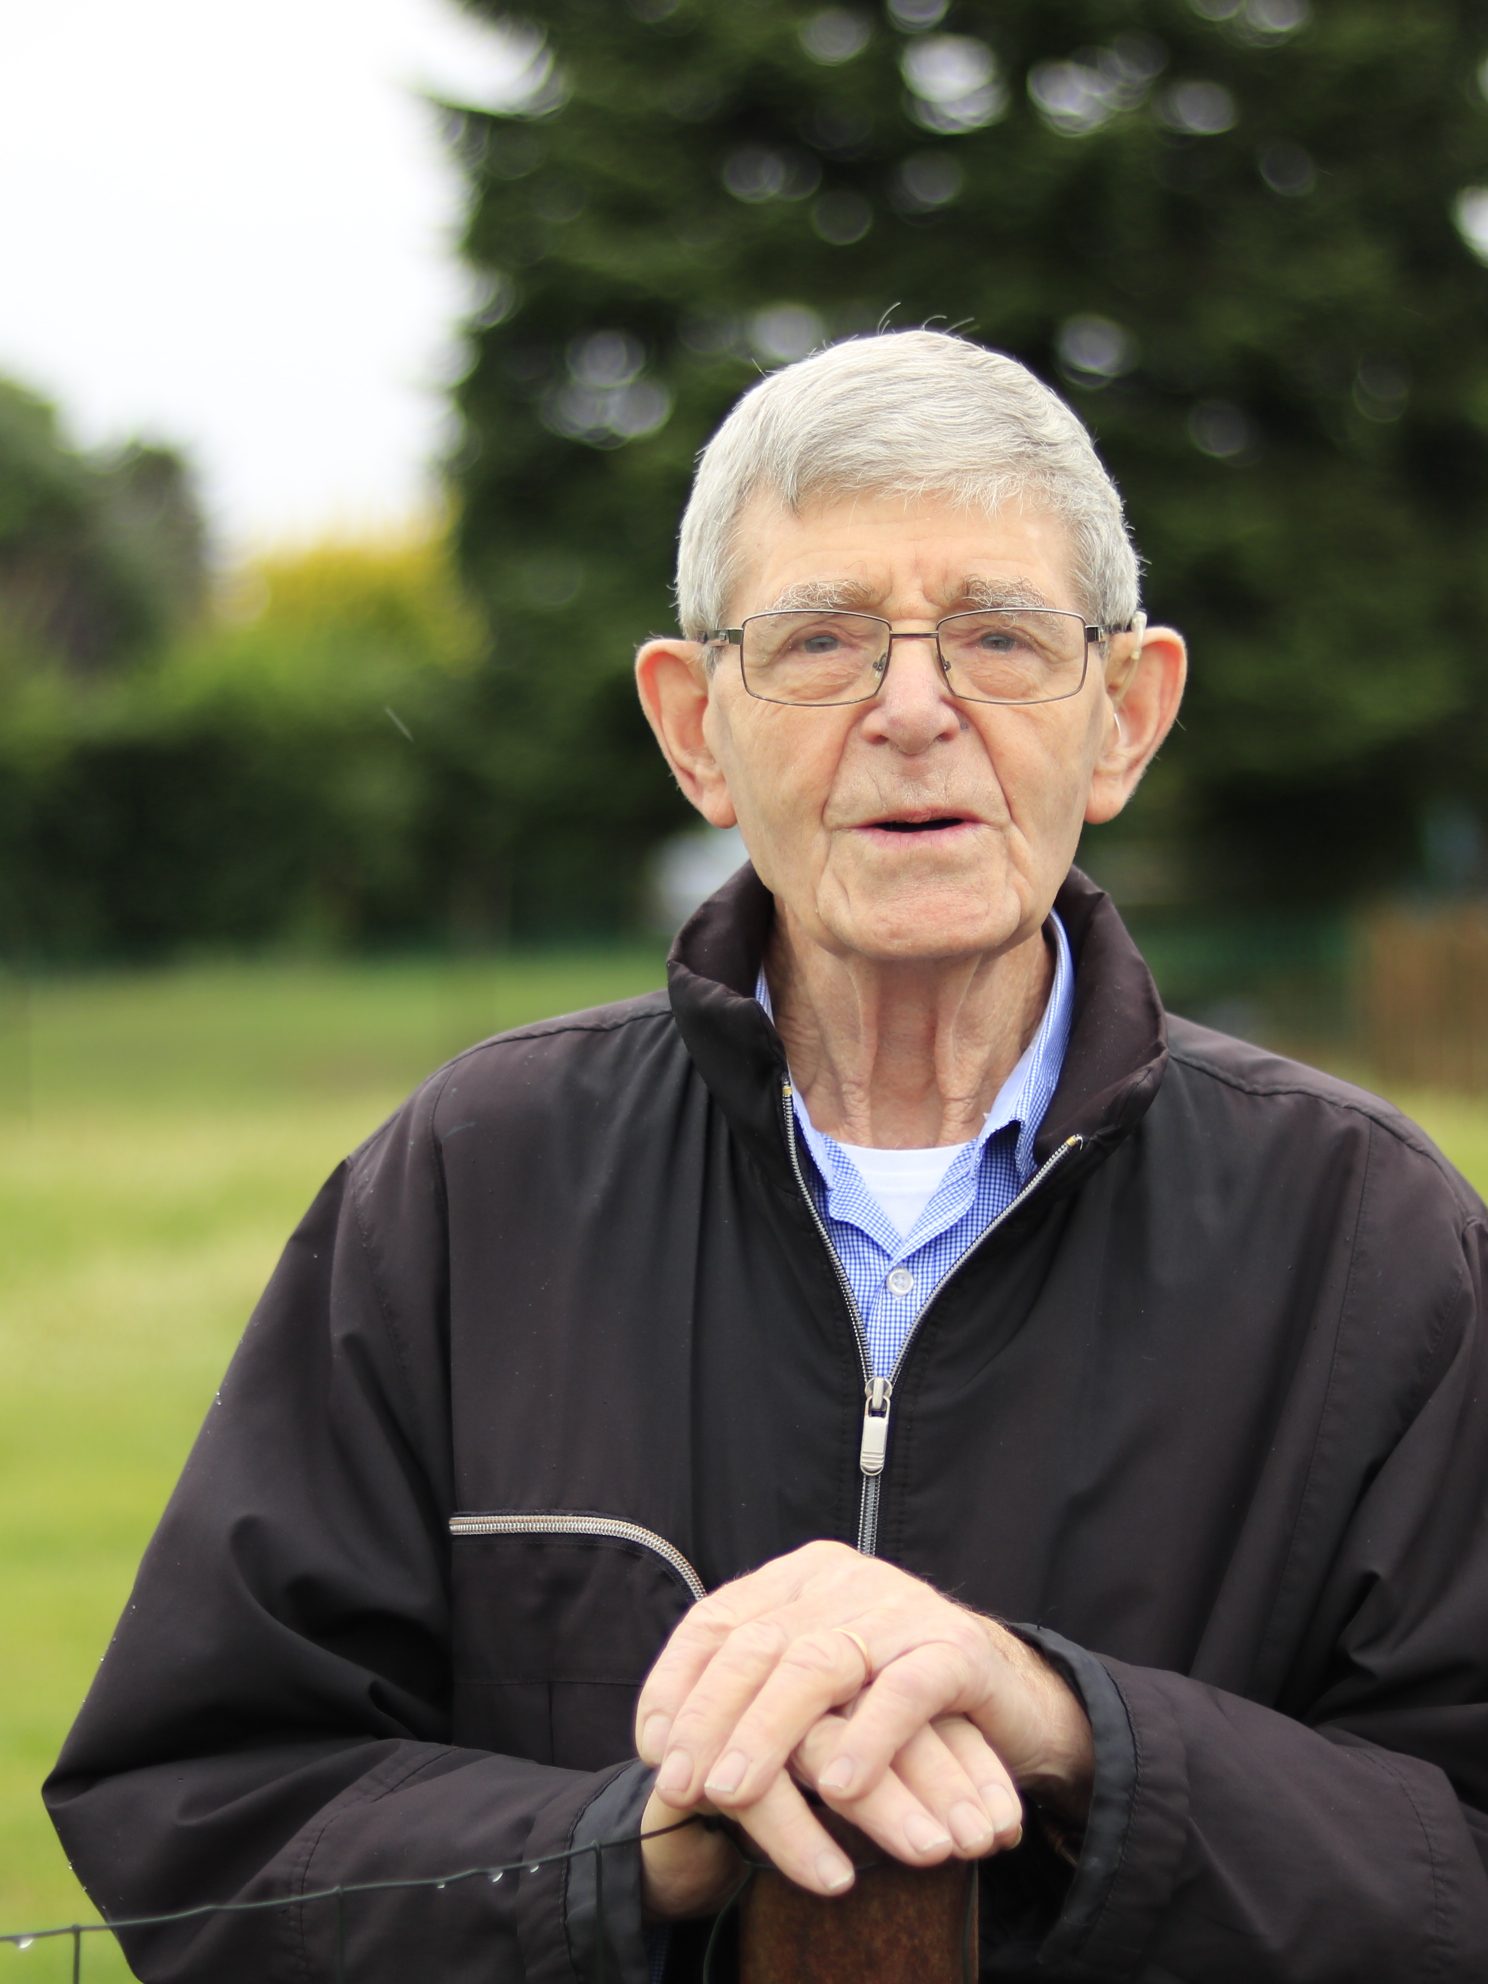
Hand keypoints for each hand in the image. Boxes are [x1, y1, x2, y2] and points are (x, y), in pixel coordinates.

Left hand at [634, 1541, 1092, 1910]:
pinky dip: (866, 1741)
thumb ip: (750, 1697)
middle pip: (760, 1645)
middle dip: (712, 1719)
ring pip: (818, 1665)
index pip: (717, 1619)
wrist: (1008, 1698)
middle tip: (683, 1787)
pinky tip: (837, 1790)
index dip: (677, 1683)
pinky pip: (903, 1691)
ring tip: (734, 1794)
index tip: (653, 1749)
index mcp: (801, 1578)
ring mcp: (903, 1608)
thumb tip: (660, 1745)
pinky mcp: (957, 1649)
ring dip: (769, 1735)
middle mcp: (846, 1579)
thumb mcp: (812, 1690)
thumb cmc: (889, 1700)